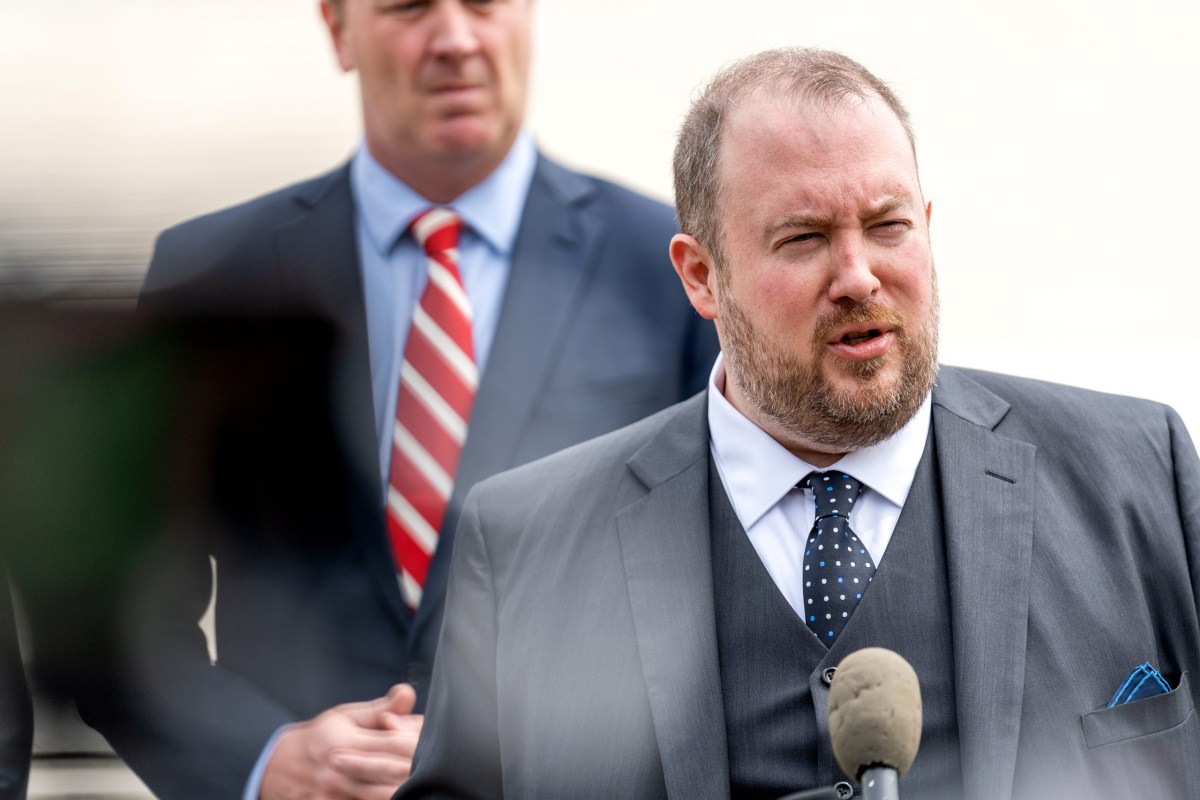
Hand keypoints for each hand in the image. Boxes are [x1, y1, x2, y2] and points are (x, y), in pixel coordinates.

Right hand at [260, 683, 423, 799]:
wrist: (275, 768)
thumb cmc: (318, 739)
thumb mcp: (343, 717)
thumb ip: (379, 709)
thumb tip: (408, 693)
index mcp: (345, 741)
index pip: (394, 744)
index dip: (418, 742)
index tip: (431, 739)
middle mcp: (340, 770)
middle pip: (393, 774)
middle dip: (418, 769)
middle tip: (435, 765)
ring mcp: (335, 796)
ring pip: (383, 797)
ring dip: (405, 789)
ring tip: (421, 782)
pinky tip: (400, 794)